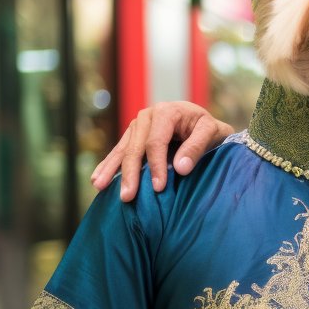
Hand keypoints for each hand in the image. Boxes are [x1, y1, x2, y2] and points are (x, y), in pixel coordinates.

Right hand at [91, 101, 233, 200]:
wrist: (201, 121)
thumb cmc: (208, 128)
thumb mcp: (211, 132)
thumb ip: (196, 148)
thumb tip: (180, 169)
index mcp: (166, 112)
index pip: (156, 142)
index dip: (156, 165)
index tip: (158, 188)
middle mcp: (147, 116)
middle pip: (135, 147)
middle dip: (130, 173)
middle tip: (127, 196)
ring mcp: (137, 125)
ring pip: (123, 149)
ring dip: (111, 169)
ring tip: (99, 186)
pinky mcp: (133, 134)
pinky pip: (119, 150)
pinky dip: (109, 165)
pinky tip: (97, 179)